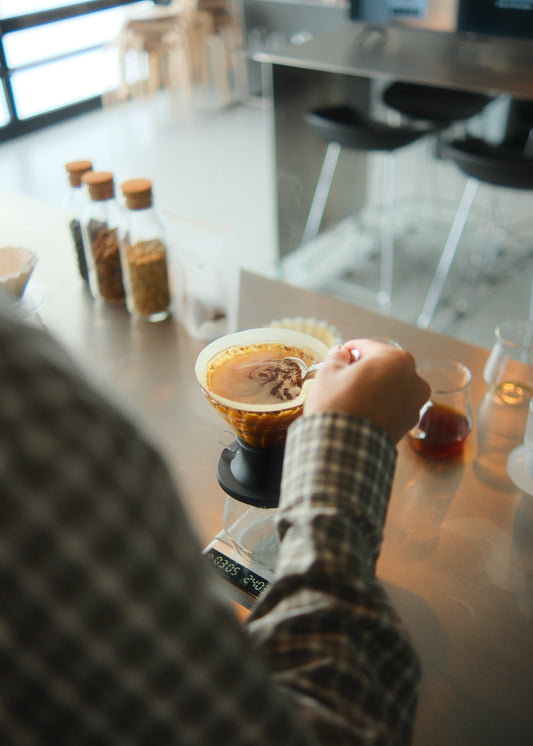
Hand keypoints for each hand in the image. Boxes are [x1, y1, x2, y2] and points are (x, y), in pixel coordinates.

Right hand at [304, 340, 429, 442]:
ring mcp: (414, 404)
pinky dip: (380, 406)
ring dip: (374, 387)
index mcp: (397, 360)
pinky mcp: (409, 425)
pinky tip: (361, 411)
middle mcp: (414, 380)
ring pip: (390, 387)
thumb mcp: (329, 373)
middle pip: (384, 366)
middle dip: (365, 369)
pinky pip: (393, 406)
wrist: (344, 450)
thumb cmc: (337, 406)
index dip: (350, 350)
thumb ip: (337, 357)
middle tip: (343, 377)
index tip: (340, 356)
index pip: (369, 347)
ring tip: (352, 396)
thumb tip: (342, 354)